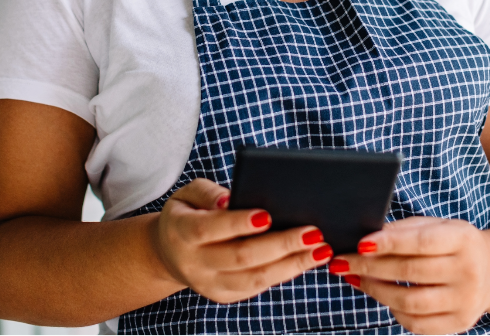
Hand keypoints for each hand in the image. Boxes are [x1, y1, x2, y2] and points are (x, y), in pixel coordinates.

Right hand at [152, 178, 332, 303]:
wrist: (168, 253)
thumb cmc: (187, 213)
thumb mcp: (187, 194)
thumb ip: (208, 193)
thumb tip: (231, 200)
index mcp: (181, 233)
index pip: (210, 229)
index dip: (238, 223)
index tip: (267, 214)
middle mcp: (194, 263)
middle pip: (240, 257)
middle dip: (280, 245)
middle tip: (313, 232)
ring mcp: (210, 284)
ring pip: (254, 279)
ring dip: (292, 265)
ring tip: (321, 250)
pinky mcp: (225, 296)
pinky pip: (258, 287)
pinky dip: (285, 273)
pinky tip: (306, 260)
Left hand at [327, 216, 489, 333]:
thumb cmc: (452, 243)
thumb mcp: (436, 226)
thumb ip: (405, 230)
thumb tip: (366, 238)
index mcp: (463, 239)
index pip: (421, 242)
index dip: (389, 243)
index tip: (360, 243)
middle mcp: (468, 272)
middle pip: (410, 272)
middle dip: (370, 267)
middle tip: (342, 261)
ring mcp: (466, 301)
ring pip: (410, 302)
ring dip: (376, 290)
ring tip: (357, 278)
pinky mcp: (460, 323)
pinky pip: (417, 324)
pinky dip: (393, 310)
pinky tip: (381, 295)